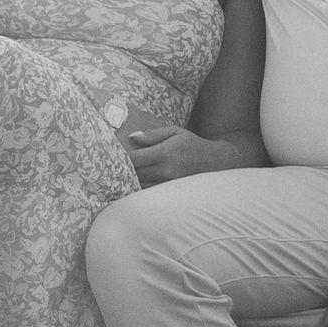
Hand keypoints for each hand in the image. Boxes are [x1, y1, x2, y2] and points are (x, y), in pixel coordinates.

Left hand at [122, 129, 237, 186]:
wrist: (216, 163)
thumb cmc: (193, 145)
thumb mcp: (175, 132)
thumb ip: (152, 135)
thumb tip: (132, 137)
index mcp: (165, 154)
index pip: (135, 159)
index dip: (121, 157)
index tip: (112, 153)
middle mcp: (165, 171)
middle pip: (134, 174)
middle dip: (123, 169)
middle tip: (113, 163)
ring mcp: (168, 185)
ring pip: (140, 185)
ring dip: (130, 179)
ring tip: (121, 173)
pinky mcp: (170, 194)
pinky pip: (149, 192)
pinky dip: (140, 187)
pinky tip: (135, 181)